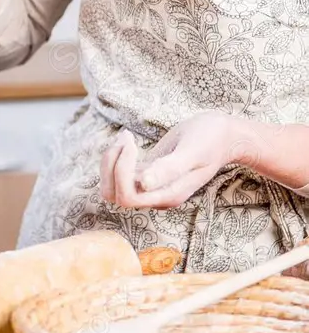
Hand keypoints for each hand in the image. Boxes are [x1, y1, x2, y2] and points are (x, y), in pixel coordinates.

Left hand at [100, 111, 238, 208]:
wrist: (223, 136)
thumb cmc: (210, 140)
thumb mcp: (192, 151)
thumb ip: (171, 169)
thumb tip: (145, 184)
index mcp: (168, 195)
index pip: (127, 197)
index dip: (121, 172)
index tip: (132, 144)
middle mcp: (157, 196)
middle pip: (114, 195)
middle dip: (111, 165)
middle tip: (126, 138)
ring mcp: (151, 186)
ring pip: (113, 186)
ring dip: (110, 161)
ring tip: (126, 137)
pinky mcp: (147, 174)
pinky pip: (120, 175)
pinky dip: (116, 157)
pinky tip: (128, 138)